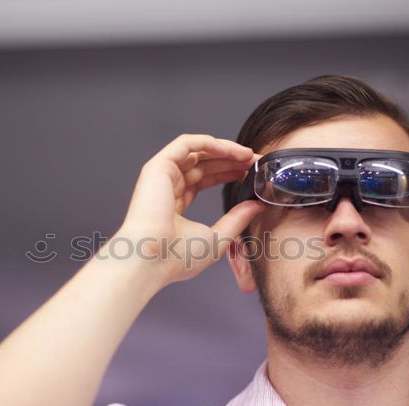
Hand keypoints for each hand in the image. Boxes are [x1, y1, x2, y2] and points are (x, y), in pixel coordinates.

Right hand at [114, 134, 264, 284]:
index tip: (251, 174)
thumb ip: (237, 219)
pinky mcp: (159, 167)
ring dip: (224, 150)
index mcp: (176, 205)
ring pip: (197, 152)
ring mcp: (162, 176)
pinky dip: (210, 143)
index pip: (205, 180)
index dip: (229, 173)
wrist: (152, 260)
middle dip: (231, 160)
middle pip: (203, 164)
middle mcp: (168, 187)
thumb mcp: (217, 238)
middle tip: (256, 162)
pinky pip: (187, 144)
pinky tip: (232, 151)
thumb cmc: (176, 258)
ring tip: (248, 155)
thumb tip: (256, 205)